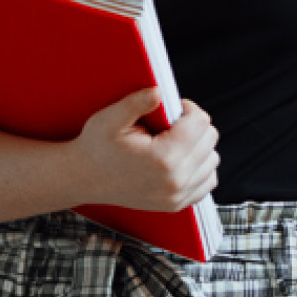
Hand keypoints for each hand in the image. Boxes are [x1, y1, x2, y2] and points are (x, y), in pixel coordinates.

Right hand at [65, 86, 216, 211]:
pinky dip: (199, 167)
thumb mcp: (110, 119)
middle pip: (209, 140)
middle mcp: (175, 181)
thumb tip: (160, 91)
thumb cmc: (96, 147)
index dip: (187, 109)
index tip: (172, 110)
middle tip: (170, 124)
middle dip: (194, 126)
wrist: (84, 179)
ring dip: (198, 146)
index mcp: (163, 159)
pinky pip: (207, 181)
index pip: (200, 123)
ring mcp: (177, 196)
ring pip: (212, 160)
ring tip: (173, 142)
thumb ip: (137, 102)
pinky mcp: (176, 204)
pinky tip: (180, 159)